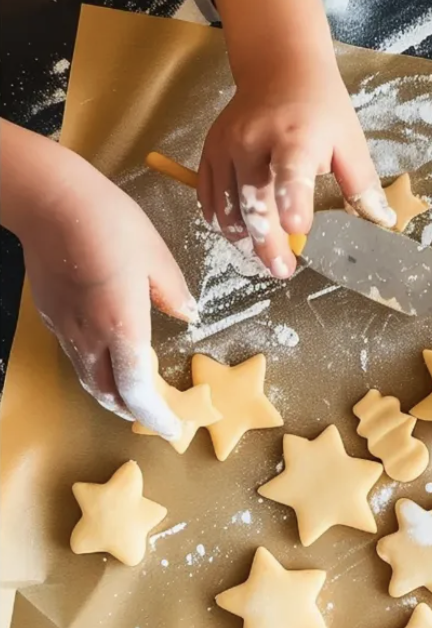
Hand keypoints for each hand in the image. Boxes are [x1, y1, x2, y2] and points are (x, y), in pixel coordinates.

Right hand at [1, 121, 192, 436]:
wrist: (47, 199)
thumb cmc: (109, 221)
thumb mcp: (156, 254)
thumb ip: (173, 292)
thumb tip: (187, 314)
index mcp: (120, 324)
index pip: (136, 388)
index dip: (155, 414)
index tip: (174, 428)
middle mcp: (87, 335)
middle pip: (107, 392)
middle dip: (134, 411)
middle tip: (159, 416)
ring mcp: (64, 326)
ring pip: (87, 377)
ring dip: (113, 394)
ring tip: (137, 397)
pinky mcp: (50, 314)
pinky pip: (75, 355)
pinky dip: (96, 370)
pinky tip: (110, 359)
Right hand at [202, 0, 393, 277]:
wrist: (278, 68)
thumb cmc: (321, 108)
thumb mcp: (350, 141)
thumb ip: (362, 184)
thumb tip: (382, 223)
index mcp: (296, 137)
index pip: (290, 171)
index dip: (292, 201)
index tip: (298, 229)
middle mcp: (254, 141)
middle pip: (253, 200)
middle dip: (267, 242)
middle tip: (284, 269)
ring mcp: (226, 148)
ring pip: (226, 207)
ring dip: (244, 240)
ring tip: (267, 259)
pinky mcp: (209, 153)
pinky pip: (209, 199)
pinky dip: (223, 224)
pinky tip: (243, 237)